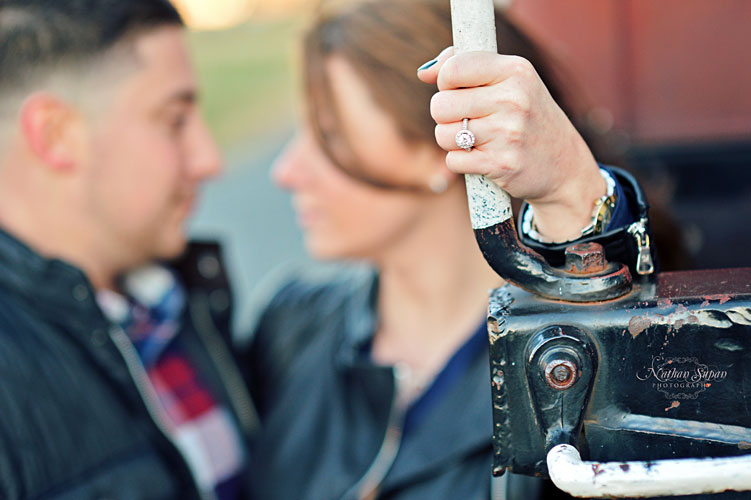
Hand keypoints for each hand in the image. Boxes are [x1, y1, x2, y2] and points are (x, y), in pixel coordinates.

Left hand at [418, 48, 605, 242]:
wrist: (563, 165)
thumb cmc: (526, 118)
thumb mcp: (509, 81)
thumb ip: (466, 66)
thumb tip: (424, 72)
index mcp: (515, 71)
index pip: (454, 68)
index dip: (446, 82)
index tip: (459, 91)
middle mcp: (514, 99)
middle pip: (440, 105)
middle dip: (446, 116)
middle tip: (467, 120)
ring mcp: (509, 133)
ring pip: (443, 134)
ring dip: (451, 141)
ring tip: (475, 139)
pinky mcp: (501, 164)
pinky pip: (453, 160)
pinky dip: (460, 161)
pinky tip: (481, 157)